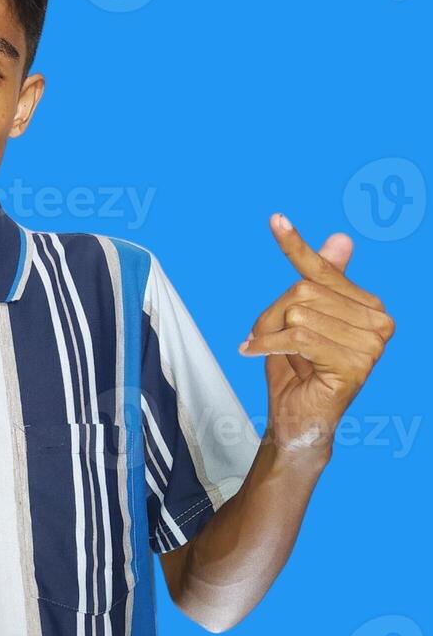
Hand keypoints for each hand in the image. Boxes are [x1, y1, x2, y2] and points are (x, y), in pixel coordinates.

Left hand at [239, 213, 394, 453]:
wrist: (297, 417)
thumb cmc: (297, 368)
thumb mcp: (298, 316)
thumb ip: (319, 280)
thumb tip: (342, 238)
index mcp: (369, 305)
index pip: (323, 270)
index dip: (296, 246)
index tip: (275, 218)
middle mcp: (380, 321)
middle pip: (303, 291)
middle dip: (272, 315)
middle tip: (265, 338)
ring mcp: (372, 345)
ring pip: (297, 313)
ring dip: (270, 333)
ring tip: (274, 352)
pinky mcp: (356, 365)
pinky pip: (298, 337)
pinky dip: (268, 344)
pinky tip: (254, 353)